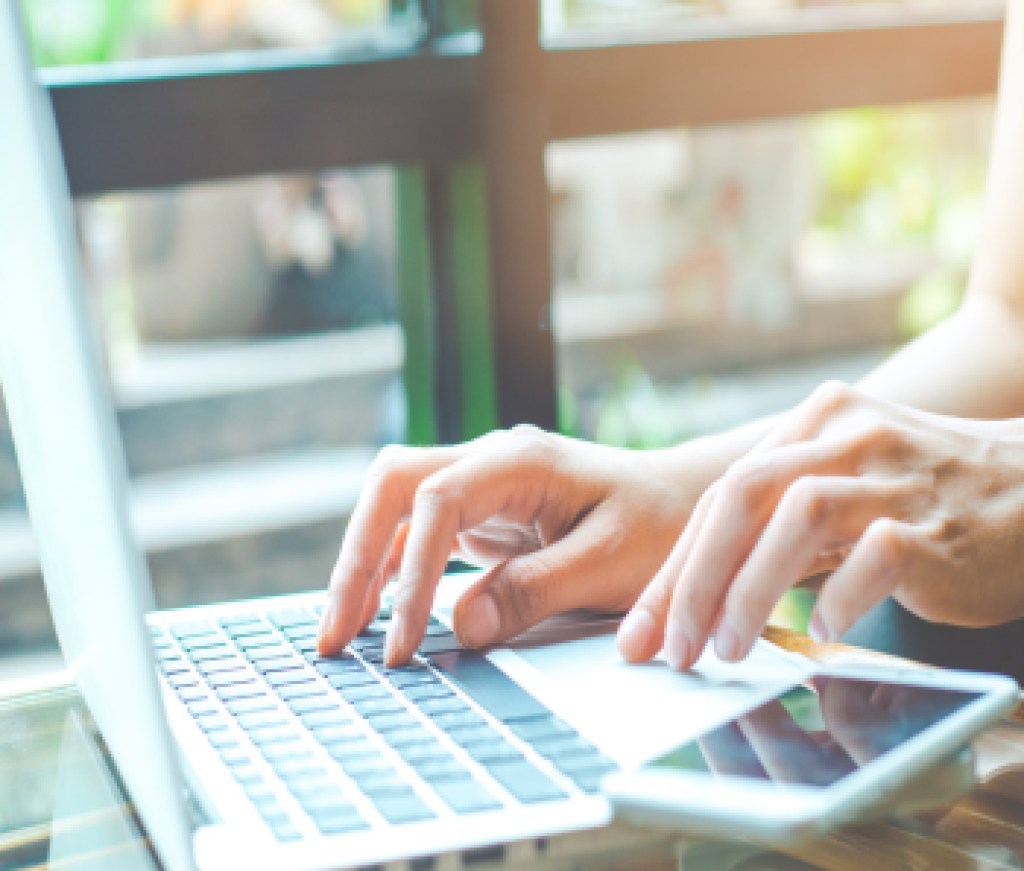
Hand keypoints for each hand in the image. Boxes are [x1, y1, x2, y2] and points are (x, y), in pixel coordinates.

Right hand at [317, 426, 700, 664]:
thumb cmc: (660, 527)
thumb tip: (463, 628)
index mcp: (522, 460)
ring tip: (342, 633)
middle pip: (394, 486)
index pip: (439, 500)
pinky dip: (393, 570)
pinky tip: (377, 611)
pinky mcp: (483, 513)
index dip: (414, 572)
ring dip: (364, 564)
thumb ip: (536, 590)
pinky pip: (419, 532)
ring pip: (397, 507)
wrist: (685, 504)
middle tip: (337, 633)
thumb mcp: (609, 563)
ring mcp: (483, 485)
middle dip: (356, 556)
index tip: (406, 641)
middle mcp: (491, 462)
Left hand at [617, 381, 1023, 669]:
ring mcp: (897, 477)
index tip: (645, 626)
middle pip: (742, 494)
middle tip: (671, 647)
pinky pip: (875, 557)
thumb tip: (696, 591)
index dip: (675, 564)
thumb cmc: (929, 497)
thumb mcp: (846, 484)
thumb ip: (779, 518)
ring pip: (797, 515)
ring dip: (748, 590)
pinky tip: (821, 630)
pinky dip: (837, 599)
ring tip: (728, 649)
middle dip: (692, 578)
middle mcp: (850, 436)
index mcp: (817, 423)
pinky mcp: (939, 526)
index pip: (723, 492)